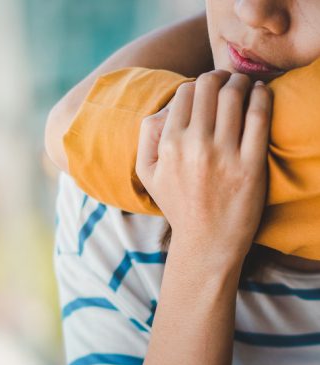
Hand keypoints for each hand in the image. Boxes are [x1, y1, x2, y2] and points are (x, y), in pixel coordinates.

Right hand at [136, 70, 272, 260]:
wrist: (206, 242)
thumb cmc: (178, 205)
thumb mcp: (148, 174)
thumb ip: (147, 136)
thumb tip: (167, 106)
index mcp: (169, 145)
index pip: (185, 92)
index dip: (197, 84)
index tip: (207, 90)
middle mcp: (194, 146)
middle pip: (209, 86)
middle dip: (219, 77)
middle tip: (228, 82)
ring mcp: (223, 156)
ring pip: (234, 95)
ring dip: (242, 82)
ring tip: (246, 86)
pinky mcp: (250, 166)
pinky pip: (259, 116)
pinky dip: (263, 96)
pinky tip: (262, 94)